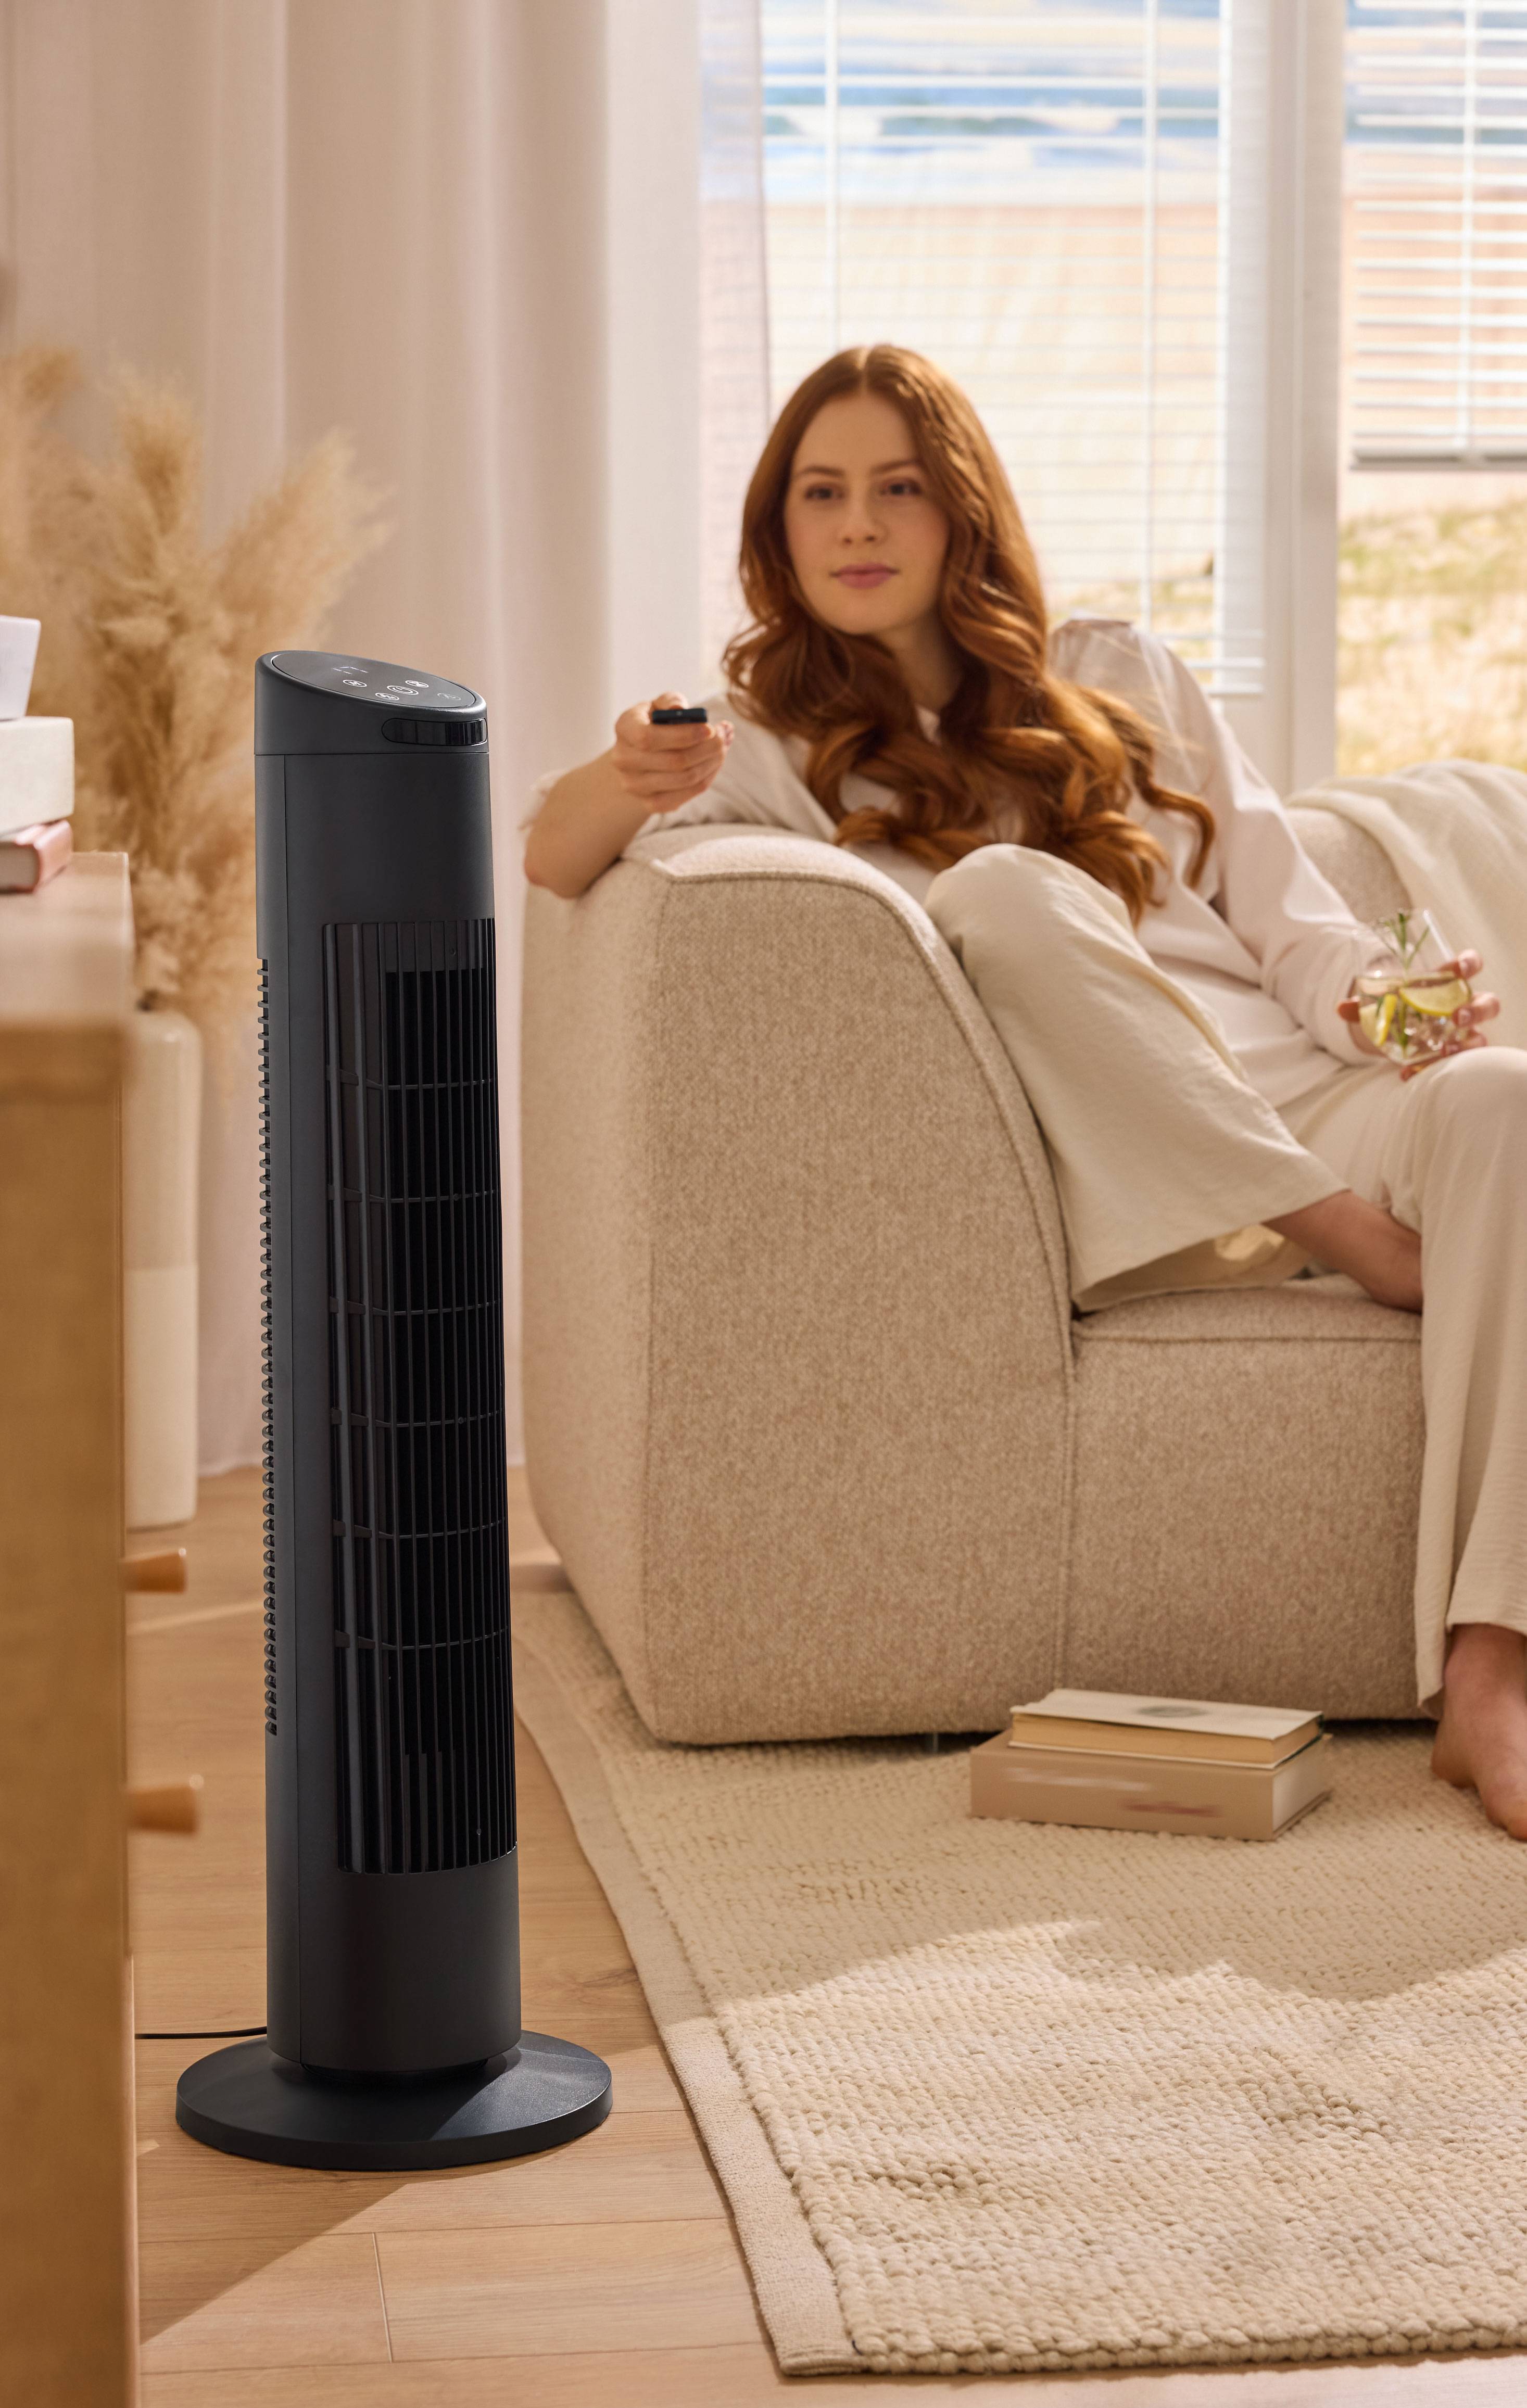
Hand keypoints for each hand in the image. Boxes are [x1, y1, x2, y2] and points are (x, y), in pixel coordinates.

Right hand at [610, 692, 732, 813]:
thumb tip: (681, 709)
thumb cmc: (655, 724)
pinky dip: (706, 779)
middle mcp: (623, 759)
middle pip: (674, 761)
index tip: (709, 728)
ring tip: (722, 748)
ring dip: (711, 763)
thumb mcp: (659, 705)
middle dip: (707, 749)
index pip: (648, 737)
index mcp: (624, 728)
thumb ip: (671, 702)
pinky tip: (713, 765)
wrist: (640, 756)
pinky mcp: (649, 803)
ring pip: (684, 779)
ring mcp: (634, 785)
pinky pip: (686, 795)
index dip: (683, 735)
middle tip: (724, 737)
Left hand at [1338, 949, 1500, 1079]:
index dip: (1470, 963)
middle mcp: (1464, 1006)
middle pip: (1488, 1003)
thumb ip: (1363, 1006)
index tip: (1460, 968)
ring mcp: (1463, 1033)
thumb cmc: (1400, 1006)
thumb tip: (1341, 1008)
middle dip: (1476, 1009)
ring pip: (1481, 1036)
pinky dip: (1431, 1068)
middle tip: (1457, 1017)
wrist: (1400, 1030)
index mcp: (1449, 982)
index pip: (1469, 965)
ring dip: (1468, 1044)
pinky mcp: (1454, 1053)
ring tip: (1446, 1050)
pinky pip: (1455, 1063)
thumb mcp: (1383, 1003)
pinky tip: (1409, 1074)